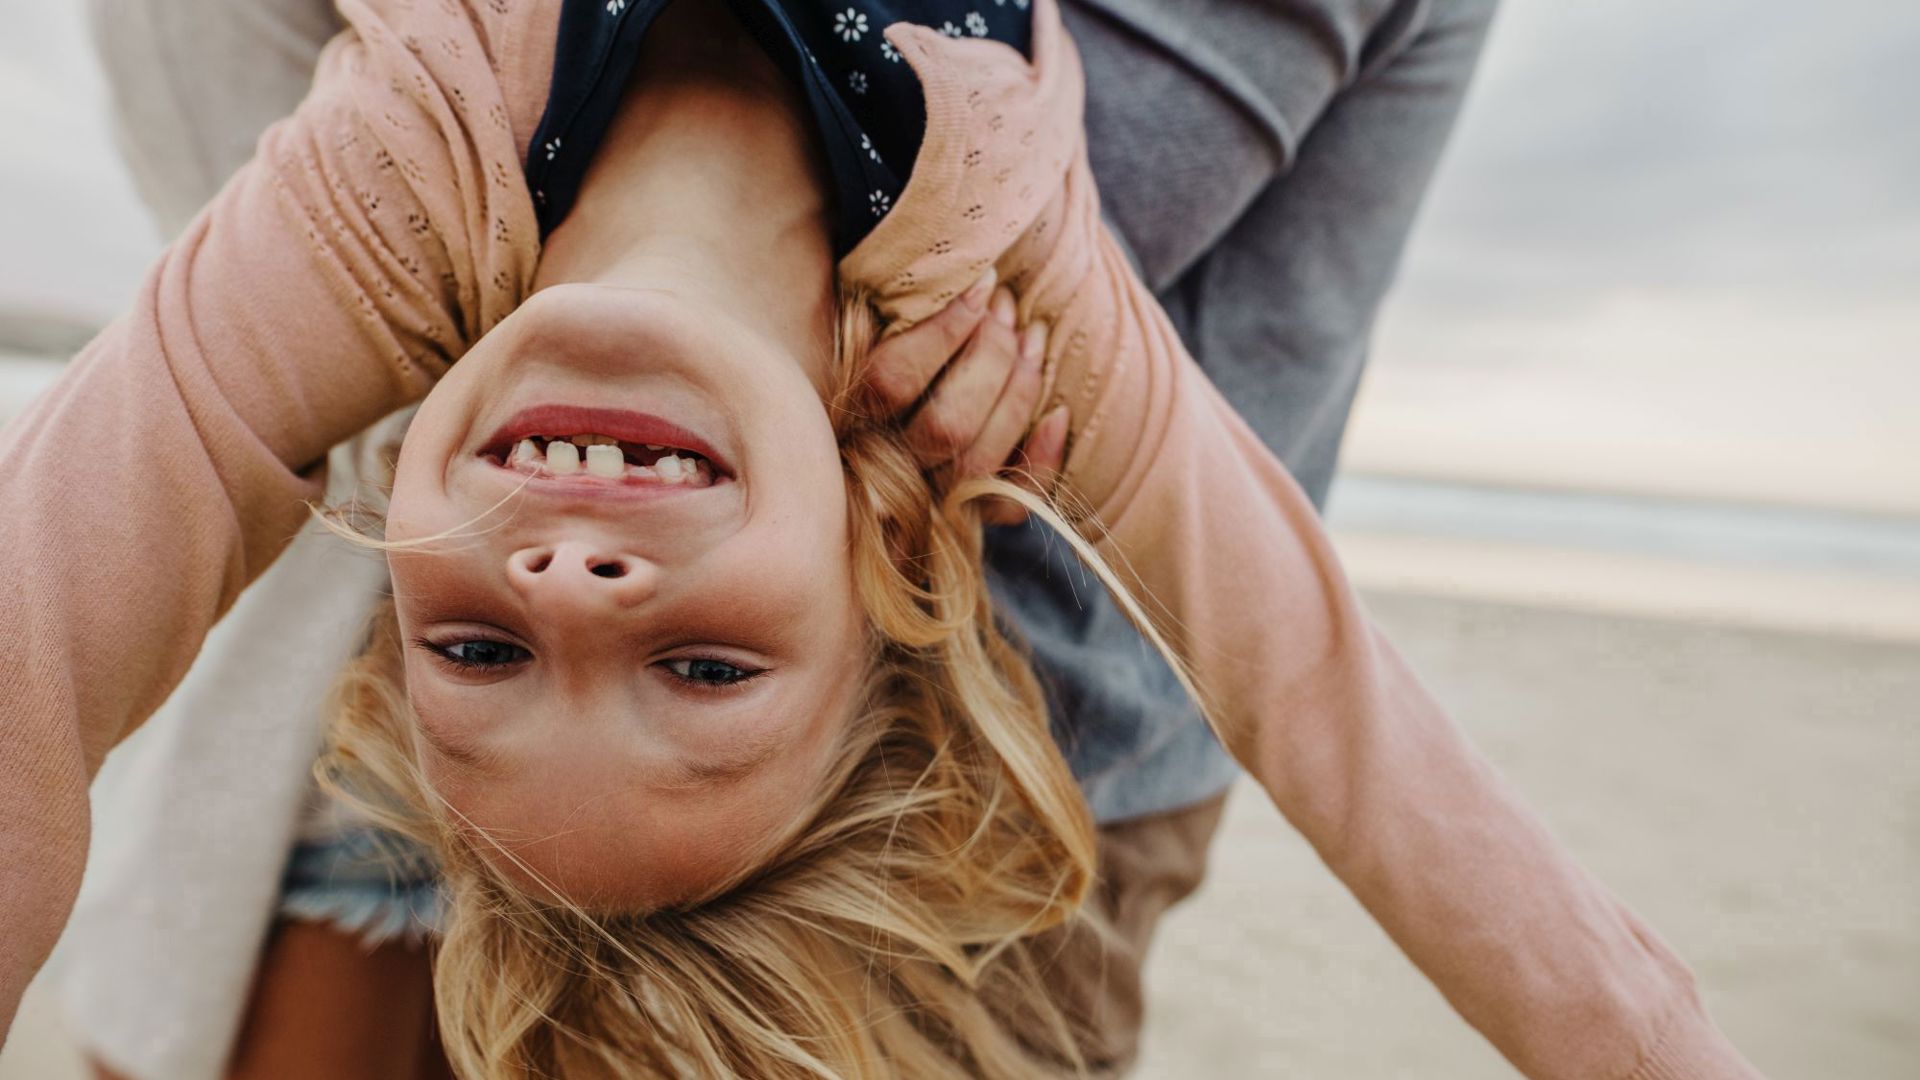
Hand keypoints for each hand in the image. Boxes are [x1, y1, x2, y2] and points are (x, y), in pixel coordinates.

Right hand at [864, 271, 1068, 524]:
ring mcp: (926, 490)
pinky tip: (1060, 414)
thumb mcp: (870, 289)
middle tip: (1008, 305)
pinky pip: (1007, 506)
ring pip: (976, 462)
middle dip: (991, 356)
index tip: (981, 283)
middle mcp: (879, 459)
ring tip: (1034, 336)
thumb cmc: (886, 317)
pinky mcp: (969, 509)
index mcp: (842, 404)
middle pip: (945, 427)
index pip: (891, 382)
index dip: (944, 331)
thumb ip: (881, 277)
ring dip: (1019, 393)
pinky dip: (1041, 464)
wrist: (897, 381)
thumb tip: (893, 199)